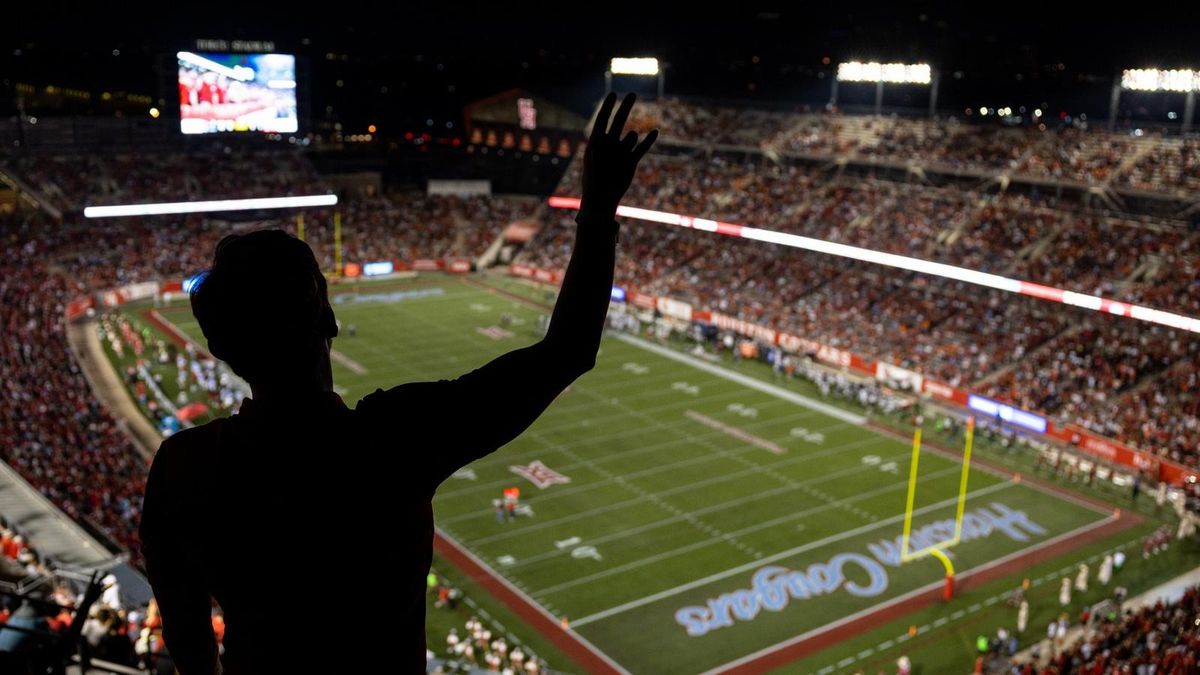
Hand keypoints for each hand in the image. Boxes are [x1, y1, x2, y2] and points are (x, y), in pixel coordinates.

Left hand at [578, 92, 657, 221]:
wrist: (601, 199)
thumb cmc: (594, 180)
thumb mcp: (597, 159)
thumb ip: (608, 145)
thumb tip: (630, 134)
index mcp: (596, 141)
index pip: (602, 119)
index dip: (608, 106)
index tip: (614, 94)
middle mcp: (609, 144)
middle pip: (618, 121)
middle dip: (625, 107)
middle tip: (633, 94)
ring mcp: (621, 152)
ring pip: (631, 137)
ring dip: (629, 142)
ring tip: (621, 156)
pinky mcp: (631, 161)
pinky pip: (641, 148)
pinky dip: (648, 140)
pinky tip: (654, 132)